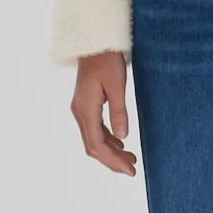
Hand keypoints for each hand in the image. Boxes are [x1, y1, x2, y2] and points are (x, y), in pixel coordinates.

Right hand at [70, 51, 137, 175]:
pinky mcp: (86, 105)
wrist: (95, 42)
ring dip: (111, 151)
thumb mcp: (117, 86)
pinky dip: (107, 139)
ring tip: (130, 159)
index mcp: (85, 110)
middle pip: (93, 146)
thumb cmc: (106, 60)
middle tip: (132, 169)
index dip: (113, 161)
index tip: (130, 170)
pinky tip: (120, 143)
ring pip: (94, 139)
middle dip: (112, 160)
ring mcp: (81, 109)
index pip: (97, 145)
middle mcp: (80, 112)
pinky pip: (95, 129)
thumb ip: (119, 112)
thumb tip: (123, 138)